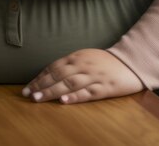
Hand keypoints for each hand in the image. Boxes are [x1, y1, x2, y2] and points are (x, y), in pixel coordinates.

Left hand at [22, 48, 142, 103]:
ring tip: (39, 98)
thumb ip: (70, 64)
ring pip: (69, 84)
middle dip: (41, 85)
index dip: (40, 77)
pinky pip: (87, 93)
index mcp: (77, 56)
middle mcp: (83, 65)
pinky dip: (74, 97)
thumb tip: (49, 74)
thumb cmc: (104, 61)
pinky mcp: (104, 88)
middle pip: (58, 75)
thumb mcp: (85, 57)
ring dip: (52, 91)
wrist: (130, 62)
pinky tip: (64, 101)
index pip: (54, 67)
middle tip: (28, 94)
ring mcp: (93, 76)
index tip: (27, 87)